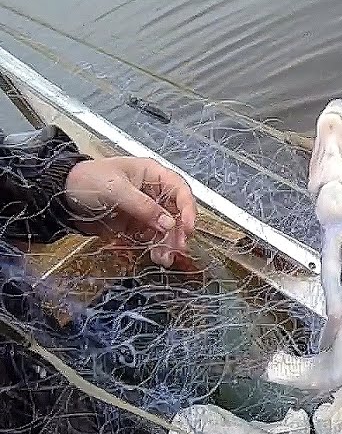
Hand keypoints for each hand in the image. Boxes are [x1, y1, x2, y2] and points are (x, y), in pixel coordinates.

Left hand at [64, 156, 196, 266]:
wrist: (60, 195)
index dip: (188, 209)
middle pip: (176, 212)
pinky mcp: (136, 225)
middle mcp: (154, 192)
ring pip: (167, 228)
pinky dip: (156, 247)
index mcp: (153, 175)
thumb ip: (143, 206)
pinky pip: (152, 237)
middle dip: (178, 231)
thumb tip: (169, 224)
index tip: (188, 228)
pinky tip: (157, 257)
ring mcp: (146, 210)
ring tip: (165, 258)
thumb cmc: (88, 181)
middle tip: (178, 249)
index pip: (180, 190)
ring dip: (168, 243)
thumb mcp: (115, 189)